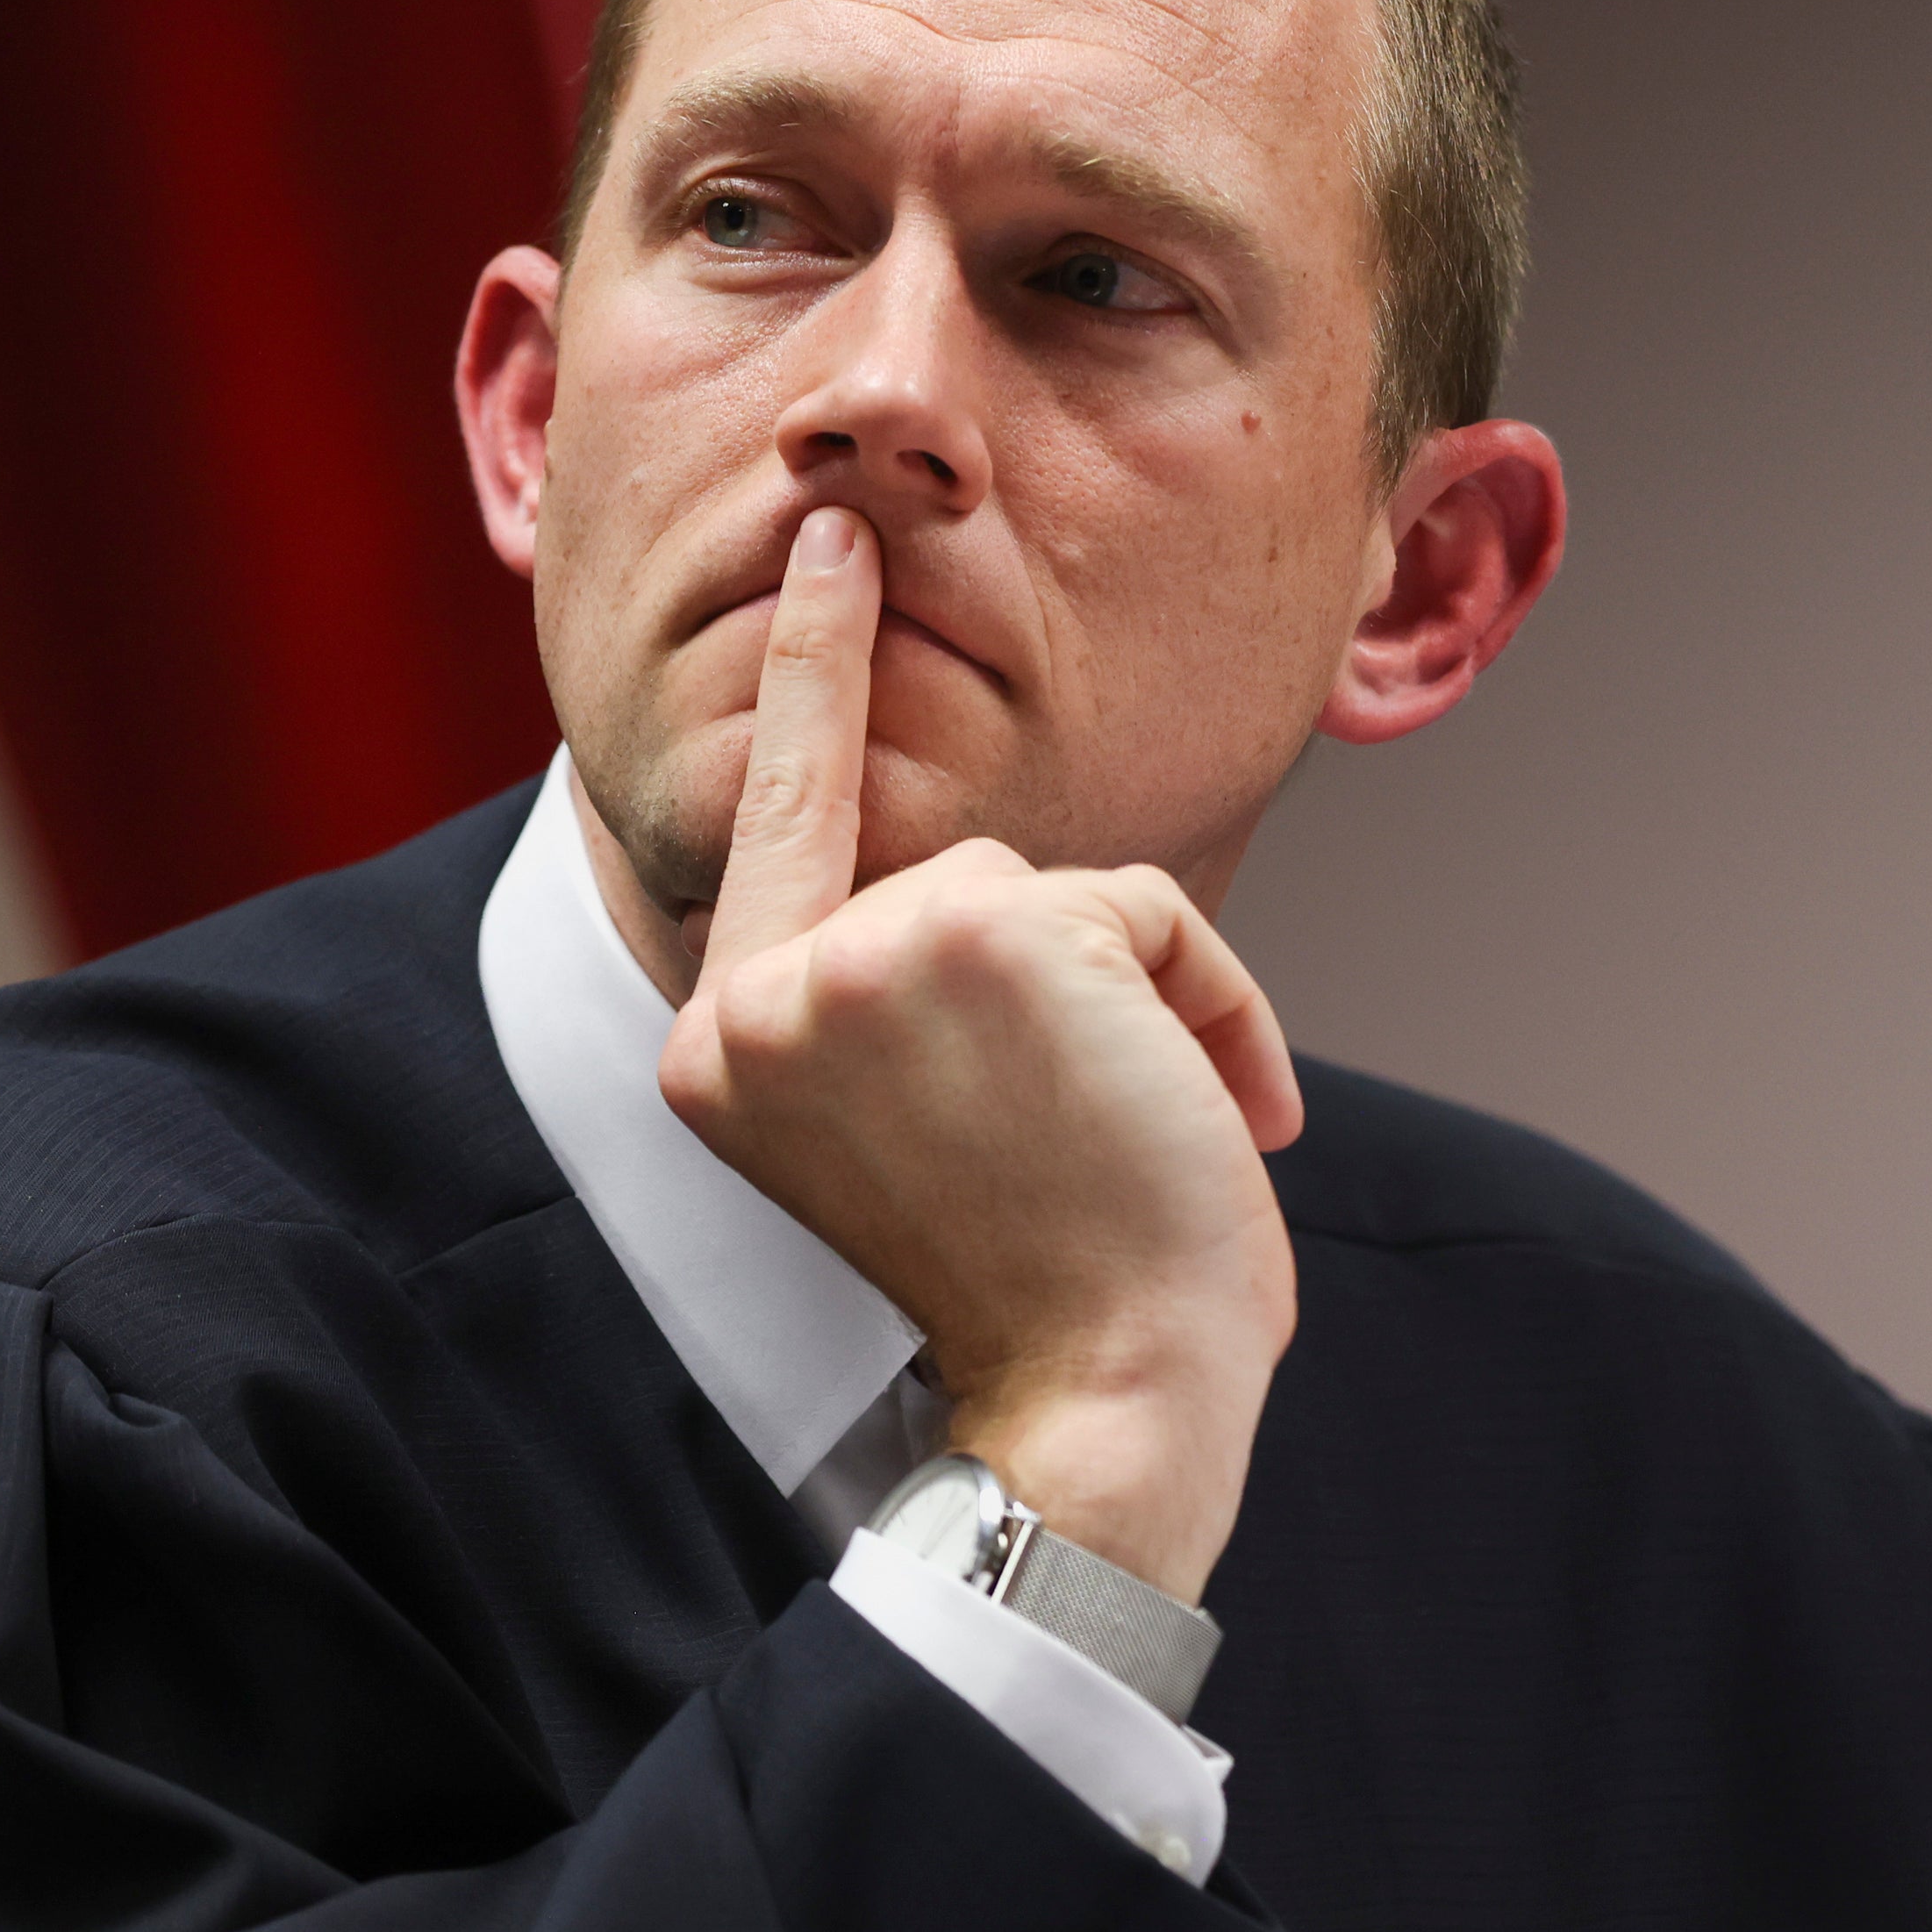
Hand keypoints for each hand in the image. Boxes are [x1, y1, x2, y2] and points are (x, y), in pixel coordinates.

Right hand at [657, 504, 1303, 1601]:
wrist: (1104, 1396)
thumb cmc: (1042, 1287)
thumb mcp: (913, 1132)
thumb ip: (900, 1002)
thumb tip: (995, 897)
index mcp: (725, 1048)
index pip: (778, 817)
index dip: (815, 668)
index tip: (835, 535)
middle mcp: (760, 996)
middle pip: (963, 877)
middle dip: (1079, 989)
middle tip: (1101, 1147)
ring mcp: (857, 958)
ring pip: (1059, 892)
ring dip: (1146, 1006)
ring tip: (1144, 1146)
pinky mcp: (979, 931)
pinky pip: (1141, 908)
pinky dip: (1206, 1005)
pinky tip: (1190, 1120)